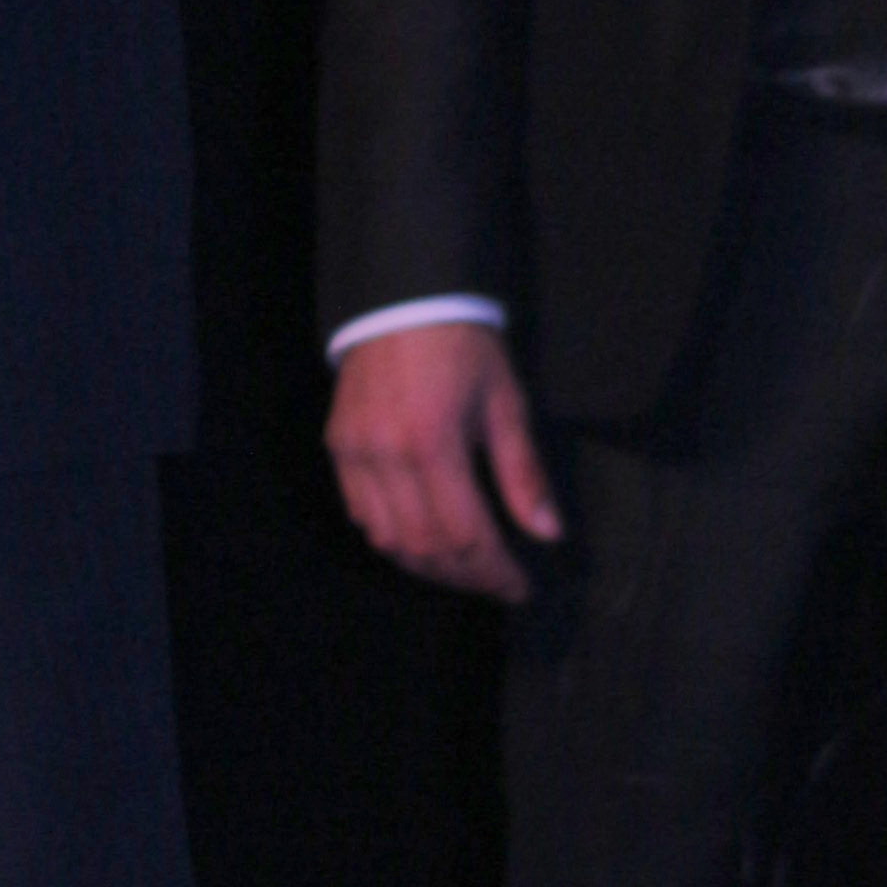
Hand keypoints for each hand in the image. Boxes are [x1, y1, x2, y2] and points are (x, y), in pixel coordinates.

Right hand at [326, 319, 564, 603]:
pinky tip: (419, 538)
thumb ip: (522, 472)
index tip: (520, 588)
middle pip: (425, 548)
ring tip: (463, 570)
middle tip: (496, 583)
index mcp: (433, 444)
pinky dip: (390, 538)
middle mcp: (386, 456)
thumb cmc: (463, 345)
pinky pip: (360, 513)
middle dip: (466, 578)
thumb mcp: (505, 402)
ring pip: (387, 540)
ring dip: (427, 567)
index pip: (465, 535)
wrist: (402, 297)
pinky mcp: (337, 446)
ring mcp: (354, 453)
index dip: (495, 572)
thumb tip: (548, 534)